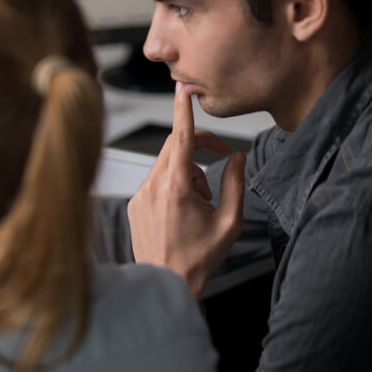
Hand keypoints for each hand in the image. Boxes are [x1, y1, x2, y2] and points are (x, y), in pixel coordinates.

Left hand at [127, 82, 246, 296]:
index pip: (179, 137)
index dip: (182, 110)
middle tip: (220, 159)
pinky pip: (155, 181)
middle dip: (198, 149)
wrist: (167, 281)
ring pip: (166, 165)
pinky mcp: (134, 204)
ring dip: (188, 172)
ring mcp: (139, 195)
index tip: (182, 89)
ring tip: (201, 203)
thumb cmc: (199, 257)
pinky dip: (172, 186)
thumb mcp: (229, 221)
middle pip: (174, 147)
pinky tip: (183, 210)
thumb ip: (235, 183)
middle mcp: (152, 186)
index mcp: (175, 186)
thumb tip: (237, 157)